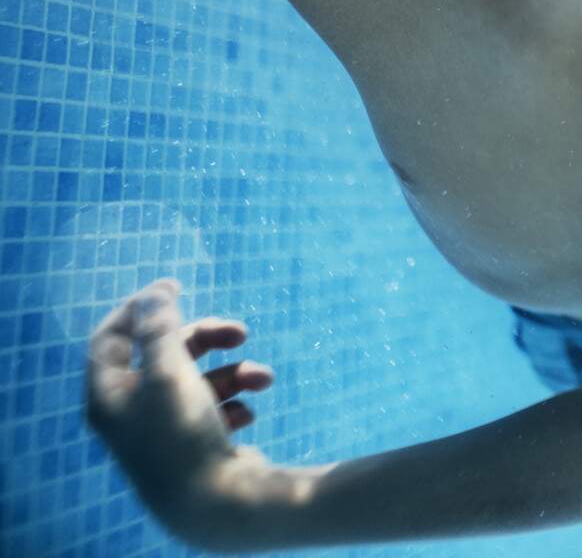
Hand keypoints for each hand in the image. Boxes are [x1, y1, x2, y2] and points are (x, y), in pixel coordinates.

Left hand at [86, 279, 277, 549]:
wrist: (216, 506)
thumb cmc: (184, 435)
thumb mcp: (169, 372)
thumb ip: (161, 328)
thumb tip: (156, 291)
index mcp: (110, 397)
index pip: (110, 339)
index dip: (140, 308)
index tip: (175, 286)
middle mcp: (132, 414)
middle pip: (164, 355)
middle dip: (205, 339)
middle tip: (240, 331)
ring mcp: (164, 432)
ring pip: (198, 380)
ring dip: (233, 372)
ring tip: (262, 378)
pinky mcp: (194, 446)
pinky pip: (215, 408)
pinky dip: (235, 401)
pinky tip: (250, 410)